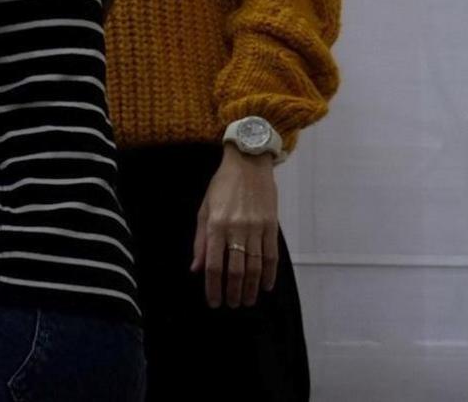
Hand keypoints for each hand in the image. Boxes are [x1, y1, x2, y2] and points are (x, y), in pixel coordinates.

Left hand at [191, 144, 279, 308]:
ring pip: (255, 266)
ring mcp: (256, 228)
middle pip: (236, 270)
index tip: (214, 302)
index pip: (214, 264)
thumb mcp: (204, 210)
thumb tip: (195, 269)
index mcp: (216, 225)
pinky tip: (266, 286)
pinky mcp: (271, 225)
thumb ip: (200, 241)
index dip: (213, 287)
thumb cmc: (222, 186)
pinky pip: (272, 255)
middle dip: (234, 292)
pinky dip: (269, 274)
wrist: (248, 163)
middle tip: (232, 305)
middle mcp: (236, 229)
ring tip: (247, 301)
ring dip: (252, 288)